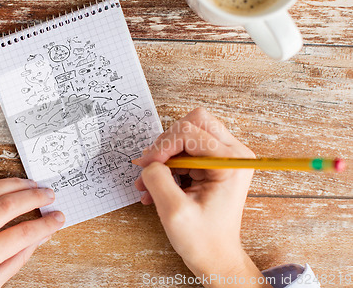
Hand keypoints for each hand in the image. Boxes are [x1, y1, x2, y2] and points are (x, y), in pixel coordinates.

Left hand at [0, 178, 64, 287]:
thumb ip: (16, 259)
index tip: (58, 218)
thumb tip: (40, 237)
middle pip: (8, 205)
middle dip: (34, 197)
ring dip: (13, 184)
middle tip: (49, 195)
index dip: (46, 223)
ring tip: (30, 185)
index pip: (23, 234)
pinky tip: (1, 186)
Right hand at [134, 108, 270, 286]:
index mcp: (231, 162)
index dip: (163, 146)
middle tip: (151, 166)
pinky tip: (155, 187)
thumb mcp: (174, 211)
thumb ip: (157, 179)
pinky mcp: (215, 164)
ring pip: (187, 135)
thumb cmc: (203, 241)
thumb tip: (148, 161)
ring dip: (164, 156)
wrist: (216, 258)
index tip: (146, 166)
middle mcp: (233, 154)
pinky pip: (186, 151)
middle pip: (193, 123)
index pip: (190, 132)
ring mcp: (225, 157)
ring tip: (149, 183)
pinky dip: (168, 166)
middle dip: (166, 144)